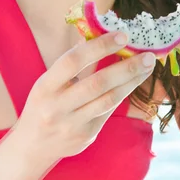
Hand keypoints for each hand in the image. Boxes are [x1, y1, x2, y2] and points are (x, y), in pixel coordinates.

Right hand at [12, 31, 155, 165]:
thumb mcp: (49, 81)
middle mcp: (57, 107)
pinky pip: (108, 111)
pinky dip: (123, 94)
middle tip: (147, 54)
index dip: (99, 47)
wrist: (32, 146)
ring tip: (147, 66)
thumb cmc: (44, 103)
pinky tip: (134, 82)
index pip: (73, 62)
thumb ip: (71, 61)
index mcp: (45, 86)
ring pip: (108, 99)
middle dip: (126, 67)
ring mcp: (72, 124)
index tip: (122, 35)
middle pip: (97, 83)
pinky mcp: (85, 136)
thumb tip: (97, 33)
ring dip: (131, 81)